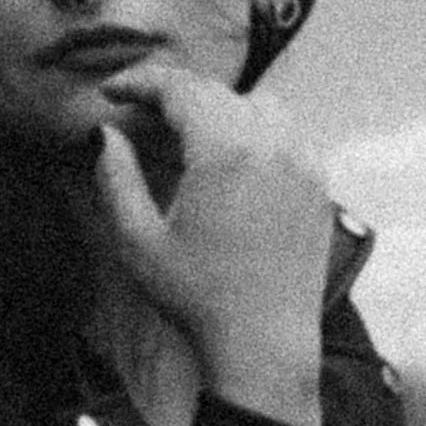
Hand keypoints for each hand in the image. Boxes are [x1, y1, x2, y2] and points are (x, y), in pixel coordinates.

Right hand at [85, 60, 330, 425]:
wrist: (264, 344)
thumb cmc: (197, 297)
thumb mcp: (139, 239)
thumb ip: (117, 176)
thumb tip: (106, 133)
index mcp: (225, 149)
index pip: (179, 89)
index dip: (139, 82)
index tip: (112, 91)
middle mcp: (272, 143)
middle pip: (217, 92)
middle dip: (174, 95)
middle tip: (138, 112)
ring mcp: (303, 162)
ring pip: (257, 104)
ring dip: (218, 107)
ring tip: (186, 132)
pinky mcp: (319, 185)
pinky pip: (287, 133)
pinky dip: (255, 130)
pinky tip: (232, 157)